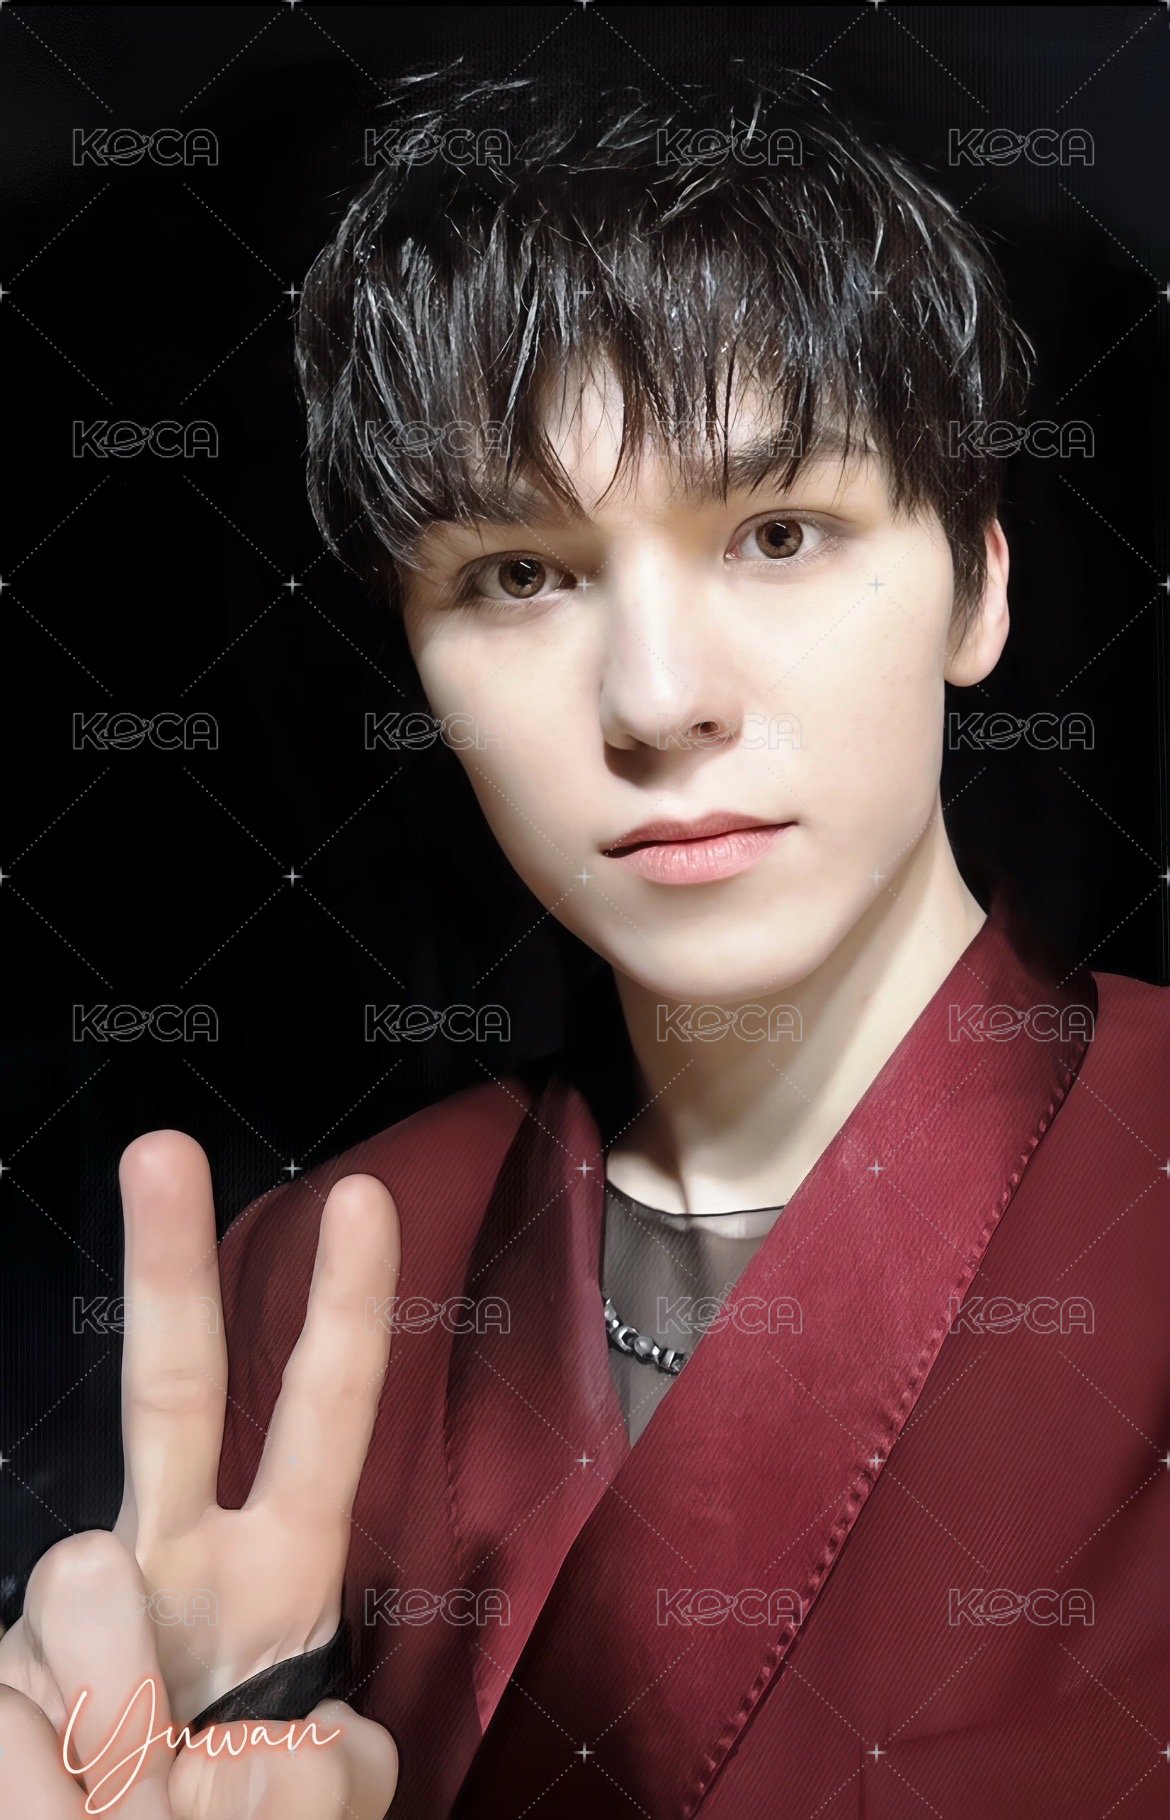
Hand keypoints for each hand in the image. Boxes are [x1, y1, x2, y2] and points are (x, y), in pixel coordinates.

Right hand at [0, 1130, 400, 1810]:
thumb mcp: (318, 1796)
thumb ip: (320, 1767)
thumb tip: (241, 1747)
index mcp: (274, 1573)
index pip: (320, 1419)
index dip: (346, 1309)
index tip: (363, 1198)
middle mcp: (168, 1566)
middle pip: (170, 1392)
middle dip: (168, 1262)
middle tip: (163, 1145)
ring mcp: (68, 1615)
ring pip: (82, 1586)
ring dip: (124, 1736)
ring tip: (133, 1814)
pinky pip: (22, 1724)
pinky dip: (59, 1806)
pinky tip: (70, 1818)